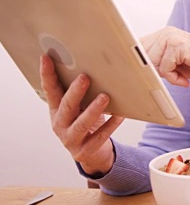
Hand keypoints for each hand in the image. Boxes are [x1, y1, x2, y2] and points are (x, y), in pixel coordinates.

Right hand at [40, 55, 123, 175]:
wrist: (92, 154)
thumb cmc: (87, 124)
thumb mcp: (79, 108)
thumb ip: (80, 93)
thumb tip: (94, 67)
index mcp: (56, 110)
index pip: (49, 90)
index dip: (47, 74)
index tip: (46, 58)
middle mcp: (60, 124)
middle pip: (66, 107)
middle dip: (75, 92)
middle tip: (84, 77)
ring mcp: (71, 139)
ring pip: (81, 124)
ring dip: (93, 109)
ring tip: (104, 97)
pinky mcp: (85, 151)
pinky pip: (99, 136)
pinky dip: (110, 125)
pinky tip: (120, 115)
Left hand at [140, 26, 189, 87]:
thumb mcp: (174, 62)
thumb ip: (157, 61)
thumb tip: (137, 67)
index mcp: (164, 34)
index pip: (138, 47)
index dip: (137, 61)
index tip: (136, 71)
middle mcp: (167, 32)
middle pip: (142, 56)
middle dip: (153, 70)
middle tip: (171, 76)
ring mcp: (172, 37)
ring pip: (152, 63)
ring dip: (166, 75)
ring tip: (180, 76)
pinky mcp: (178, 46)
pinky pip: (164, 68)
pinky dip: (174, 78)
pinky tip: (185, 79)